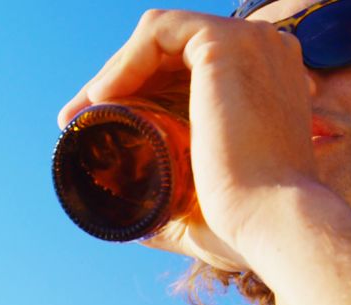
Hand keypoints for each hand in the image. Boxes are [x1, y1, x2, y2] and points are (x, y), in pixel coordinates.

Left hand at [59, 10, 321, 271]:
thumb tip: (134, 226)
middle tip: (76, 116)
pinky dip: (123, 61)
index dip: (140, 88)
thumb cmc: (248, 224)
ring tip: (82, 111)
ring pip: (160, 37)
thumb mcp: (209, 204)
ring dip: (114, 69)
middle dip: (118, 78)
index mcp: (269, 81)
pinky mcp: (225, 43)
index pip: (192, 67)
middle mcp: (265, 52)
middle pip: (173, 50)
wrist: (273, 224)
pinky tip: (102, 97)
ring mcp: (250, 42)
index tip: (99, 122)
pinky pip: (158, 31)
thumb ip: (178, 205)